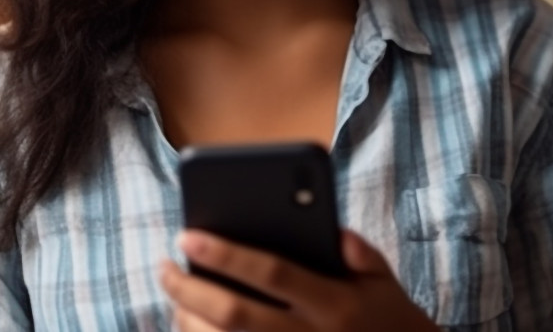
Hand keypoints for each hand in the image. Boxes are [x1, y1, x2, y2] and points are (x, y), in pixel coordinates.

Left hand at [160, 229, 437, 330]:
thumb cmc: (388, 319)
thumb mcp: (385, 282)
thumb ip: (360, 252)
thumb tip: (334, 231)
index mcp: (336, 304)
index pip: (271, 273)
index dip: (226, 255)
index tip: (187, 236)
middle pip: (234, 315)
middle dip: (190, 289)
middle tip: (164, 266)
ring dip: (188, 322)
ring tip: (174, 296)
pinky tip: (189, 325)